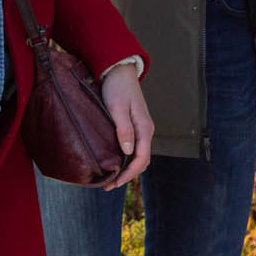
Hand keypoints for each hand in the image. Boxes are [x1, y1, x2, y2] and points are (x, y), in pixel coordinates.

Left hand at [100, 64, 153, 189]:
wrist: (119, 71)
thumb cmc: (118, 87)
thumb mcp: (118, 108)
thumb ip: (124, 129)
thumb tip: (127, 152)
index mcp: (144, 128)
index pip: (141, 158)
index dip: (128, 174)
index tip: (114, 183)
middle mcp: (146, 130)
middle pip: (142, 160)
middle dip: (128, 175)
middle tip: (109, 185)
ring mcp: (142, 128)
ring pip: (139, 155)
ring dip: (127, 169)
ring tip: (111, 178)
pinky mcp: (135, 125)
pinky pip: (135, 148)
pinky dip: (126, 159)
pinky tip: (115, 162)